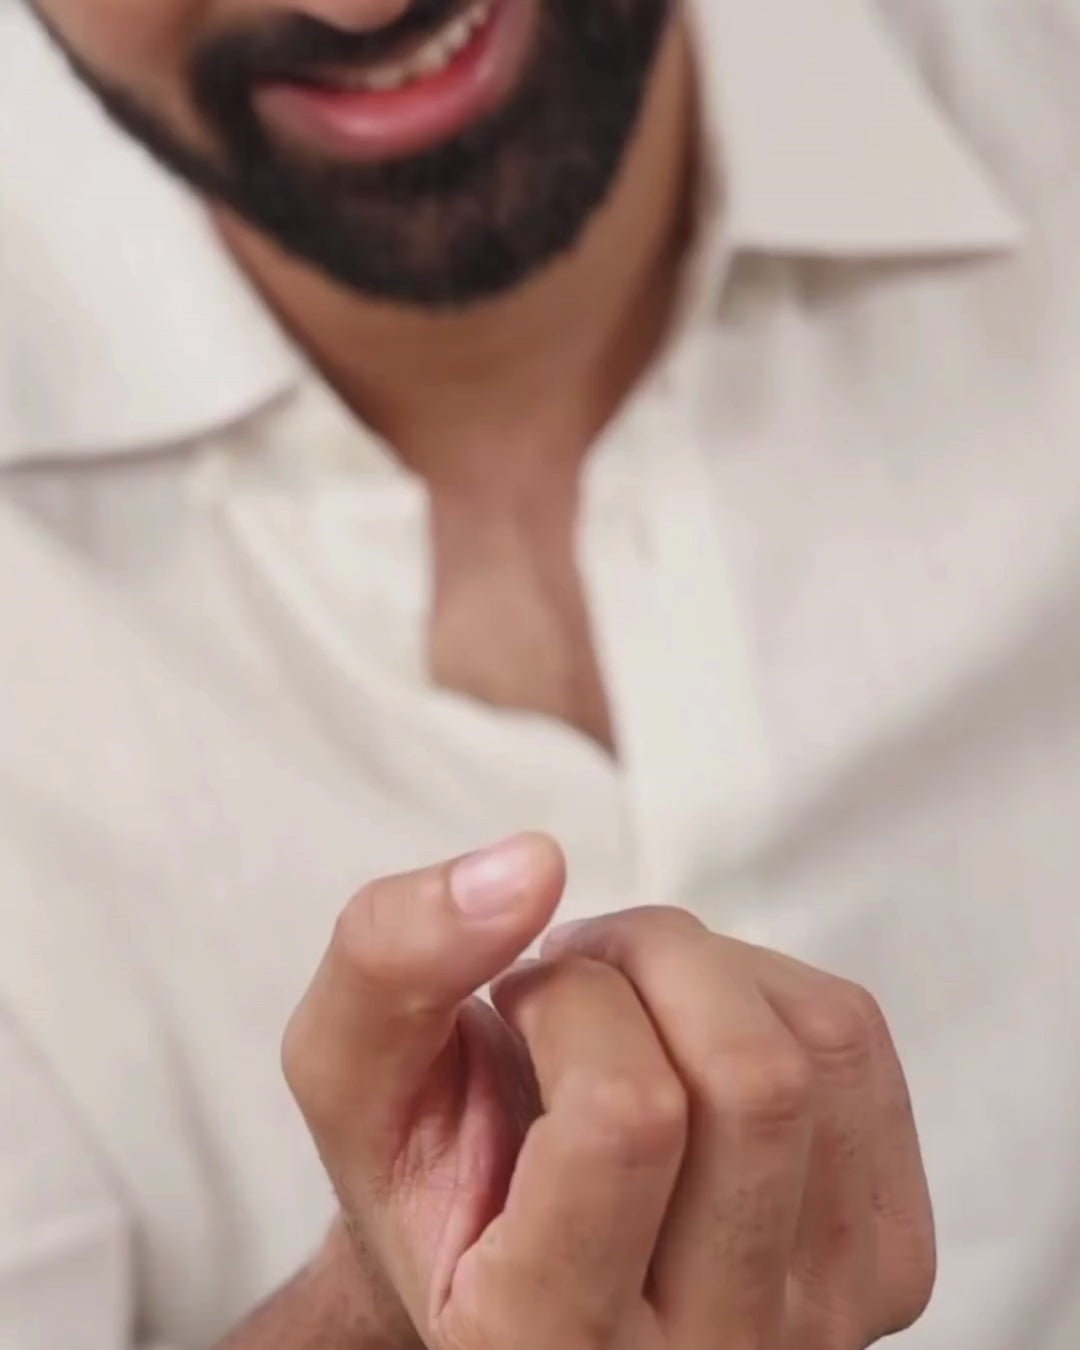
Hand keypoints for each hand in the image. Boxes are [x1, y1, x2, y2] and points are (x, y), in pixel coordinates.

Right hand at [282, 834, 934, 1349]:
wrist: (525, 1258)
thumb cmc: (434, 1170)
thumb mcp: (351, 1078)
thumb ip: (390, 964)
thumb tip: (532, 863)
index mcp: (545, 1347)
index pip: (627, 1118)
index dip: (569, 1004)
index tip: (514, 1003)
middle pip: (750, 1082)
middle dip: (649, 959)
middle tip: (572, 971)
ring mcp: (818, 1320)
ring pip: (816, 1052)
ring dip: (708, 966)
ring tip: (630, 998)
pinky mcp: (885, 1262)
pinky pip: (860, 1048)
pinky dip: (771, 986)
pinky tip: (698, 1029)